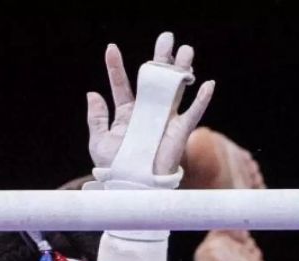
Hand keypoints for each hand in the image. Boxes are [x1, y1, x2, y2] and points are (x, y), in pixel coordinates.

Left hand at [86, 32, 214, 174]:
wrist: (131, 186)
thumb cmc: (114, 167)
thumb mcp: (98, 141)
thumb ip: (97, 117)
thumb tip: (92, 93)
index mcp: (126, 113)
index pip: (122, 85)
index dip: (116, 66)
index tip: (111, 48)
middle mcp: (147, 112)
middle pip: (155, 79)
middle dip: (159, 58)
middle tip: (165, 38)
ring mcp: (165, 119)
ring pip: (176, 89)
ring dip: (182, 69)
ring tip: (185, 50)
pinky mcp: (179, 131)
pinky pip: (194, 113)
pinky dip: (202, 99)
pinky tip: (206, 83)